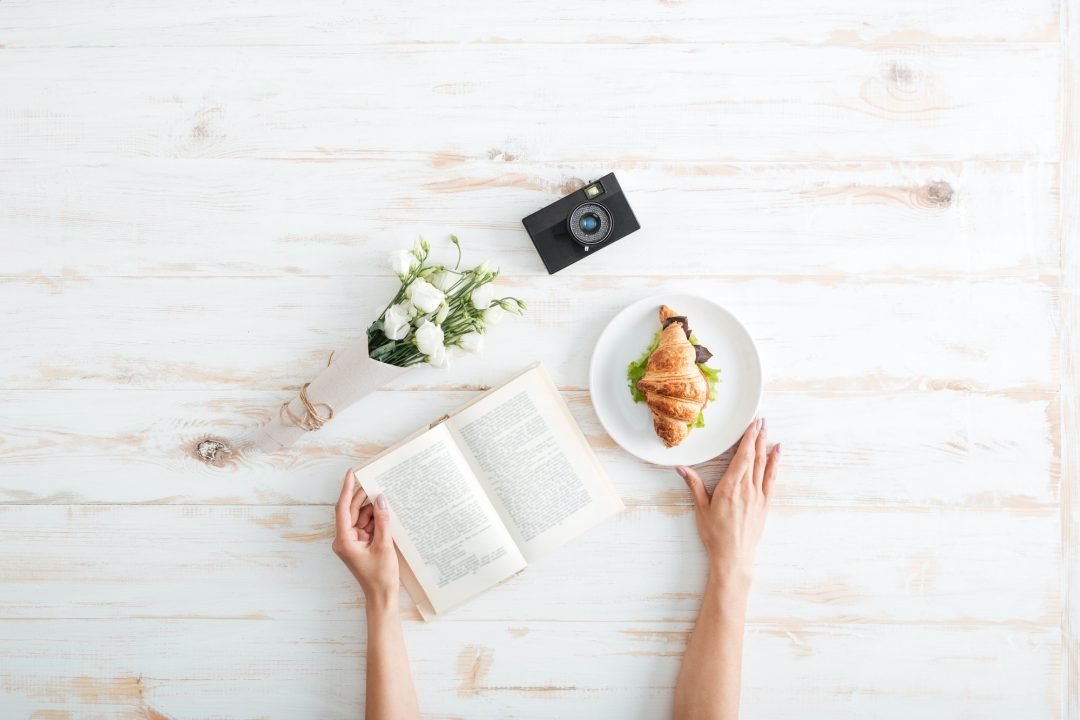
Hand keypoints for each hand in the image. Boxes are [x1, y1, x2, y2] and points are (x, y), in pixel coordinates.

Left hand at [332, 469, 399, 604]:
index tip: (352, 473)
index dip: (347, 489)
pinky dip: (375, 519)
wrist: (382, 597)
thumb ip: (382, 520)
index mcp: (344, 540)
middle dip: (364, 498)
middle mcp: (344, 539)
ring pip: (360, 517)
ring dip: (372, 509)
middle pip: (352, 511)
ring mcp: (352, 542)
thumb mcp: (384, 545)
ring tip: (386, 499)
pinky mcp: (360, 544)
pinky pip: (366, 526)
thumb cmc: (380, 576)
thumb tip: (381, 499)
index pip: (343, 508)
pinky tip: (386, 513)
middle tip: (377, 482)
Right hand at [677, 418, 779, 588]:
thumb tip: (681, 468)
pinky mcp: (765, 504)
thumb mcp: (701, 509)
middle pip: (755, 456)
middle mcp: (747, 488)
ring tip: (768, 430)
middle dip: (758, 436)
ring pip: (764, 464)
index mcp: (730, 487)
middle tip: (761, 419)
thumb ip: (694, 485)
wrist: (734, 557)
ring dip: (766, 445)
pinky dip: (775, 463)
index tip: (752, 423)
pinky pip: (772, 478)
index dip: (748, 437)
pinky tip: (777, 452)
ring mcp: (758, 495)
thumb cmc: (715, 535)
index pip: (742, 456)